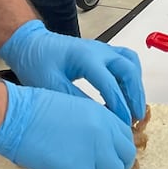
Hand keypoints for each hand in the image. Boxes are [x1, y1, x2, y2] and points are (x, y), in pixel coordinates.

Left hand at [0, 20, 145, 123]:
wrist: (31, 44)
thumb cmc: (37, 63)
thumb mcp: (50, 85)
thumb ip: (74, 100)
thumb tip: (96, 118)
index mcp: (84, 57)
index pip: (109, 82)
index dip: (119, 104)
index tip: (124, 123)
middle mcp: (98, 50)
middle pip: (128, 69)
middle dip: (135, 94)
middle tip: (136, 117)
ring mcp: (102, 49)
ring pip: (131, 63)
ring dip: (136, 85)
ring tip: (135, 107)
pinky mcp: (103, 52)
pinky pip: (126, 60)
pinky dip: (132, 76)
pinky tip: (128, 93)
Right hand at [0, 82, 136, 168]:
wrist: (16, 118)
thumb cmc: (34, 110)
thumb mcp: (74, 108)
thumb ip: (93, 124)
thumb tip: (99, 143)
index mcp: (103, 115)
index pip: (126, 138)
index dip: (119, 150)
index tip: (111, 156)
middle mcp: (104, 133)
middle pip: (126, 158)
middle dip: (115, 167)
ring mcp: (94, 152)